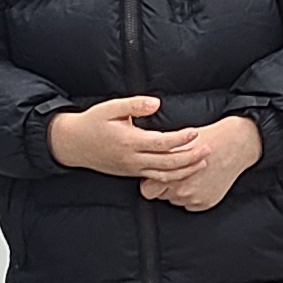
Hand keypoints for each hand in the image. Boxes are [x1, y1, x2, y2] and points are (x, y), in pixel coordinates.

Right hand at [47, 96, 192, 178]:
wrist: (73, 144)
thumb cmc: (92, 122)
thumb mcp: (110, 108)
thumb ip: (134, 105)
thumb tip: (156, 103)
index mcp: (129, 142)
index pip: (161, 143)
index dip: (180, 139)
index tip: (195, 132)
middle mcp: (132, 159)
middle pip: (168, 163)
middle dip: (190, 158)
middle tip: (209, 149)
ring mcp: (132, 169)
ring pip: (164, 175)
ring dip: (186, 170)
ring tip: (203, 162)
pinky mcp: (131, 173)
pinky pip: (156, 179)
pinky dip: (173, 177)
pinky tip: (185, 171)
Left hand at [143, 116, 261, 212]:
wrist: (234, 145)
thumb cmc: (206, 139)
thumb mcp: (177, 144)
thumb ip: (159, 158)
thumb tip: (145, 165)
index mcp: (170, 174)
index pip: (147, 191)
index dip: (150, 183)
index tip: (156, 177)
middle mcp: (181, 190)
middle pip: (161, 196)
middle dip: (165, 187)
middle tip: (177, 173)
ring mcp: (194, 198)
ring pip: (176, 200)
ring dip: (180, 191)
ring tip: (192, 175)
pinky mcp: (205, 203)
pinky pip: (190, 204)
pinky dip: (193, 195)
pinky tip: (201, 182)